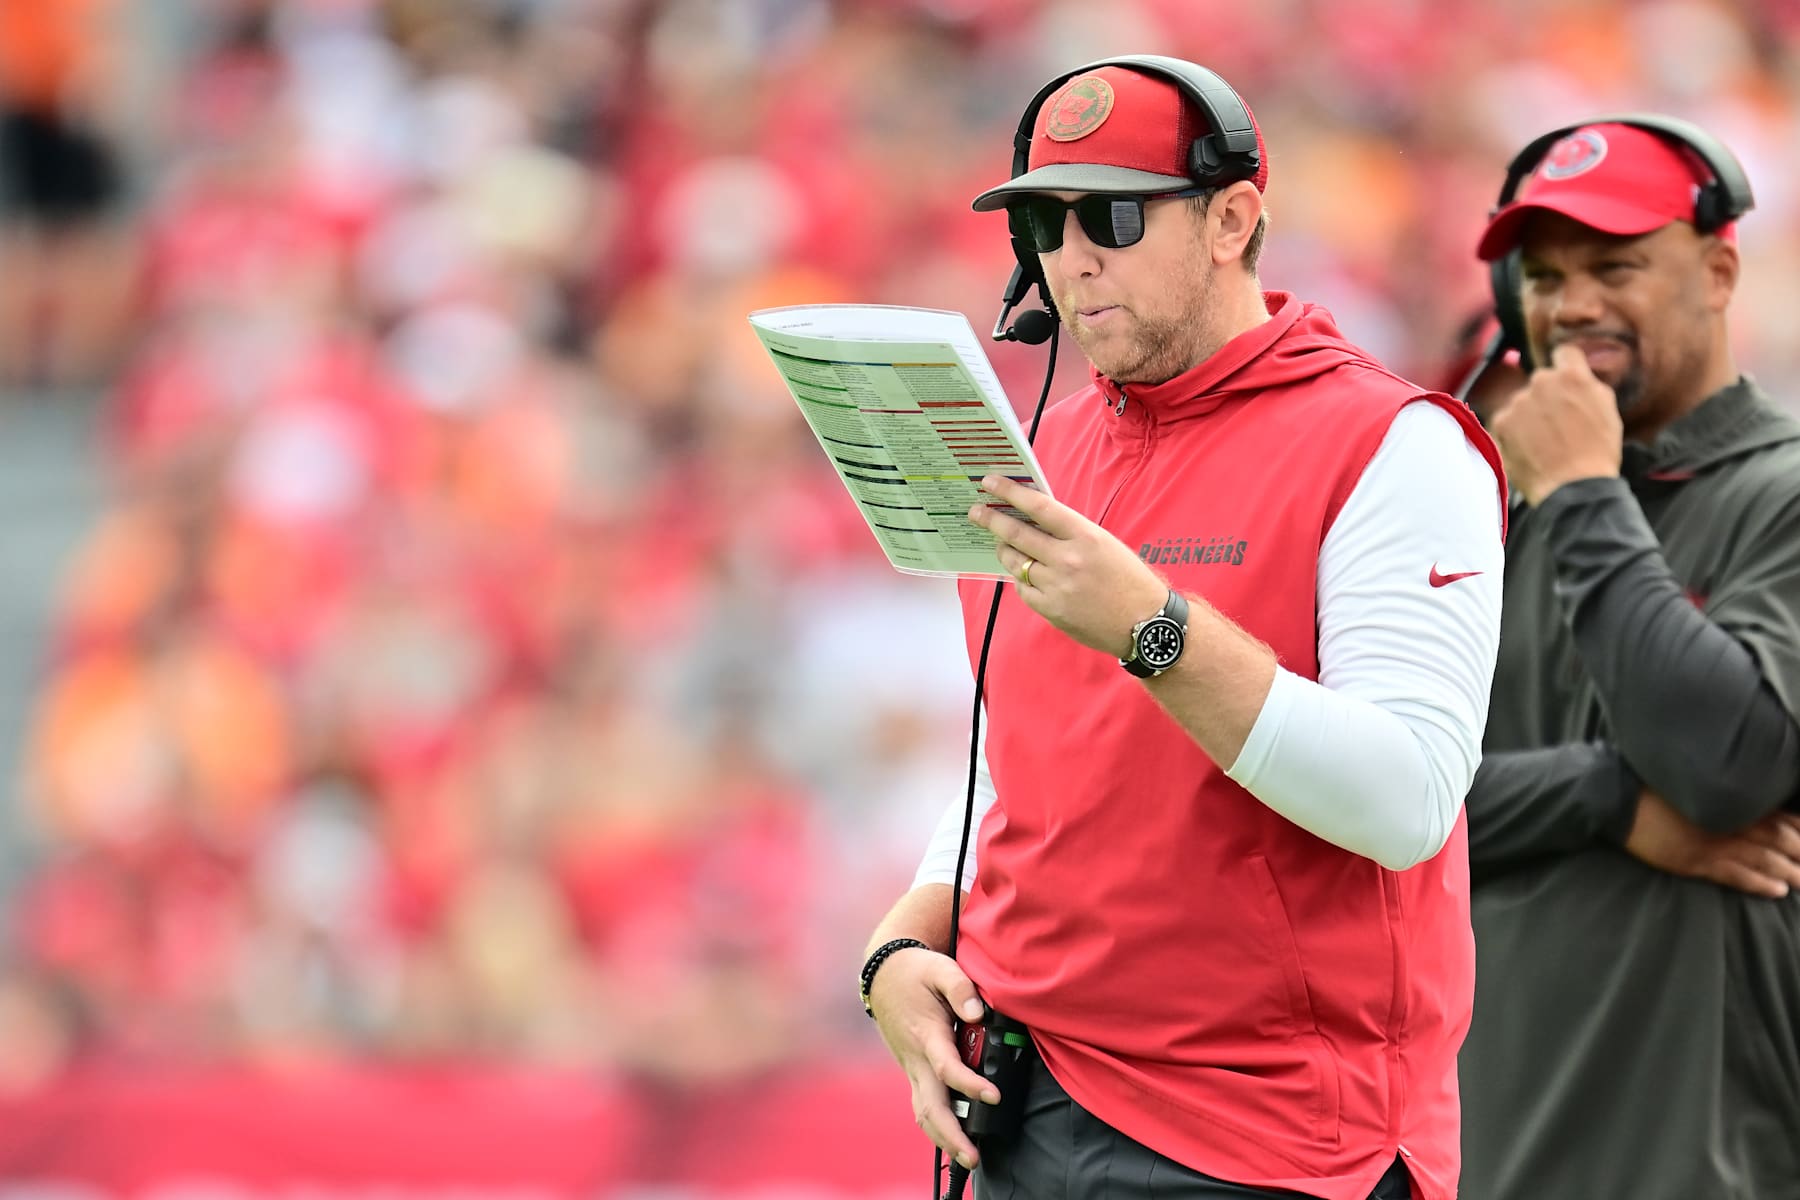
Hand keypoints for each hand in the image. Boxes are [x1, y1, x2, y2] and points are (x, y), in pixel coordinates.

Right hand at [866, 946, 995, 1169]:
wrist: (884, 975)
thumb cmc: (916, 972)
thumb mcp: (940, 968)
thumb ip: (961, 988)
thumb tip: (978, 1013)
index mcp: (926, 1034)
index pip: (948, 1068)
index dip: (970, 1084)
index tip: (994, 1095)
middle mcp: (917, 1058)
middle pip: (931, 1106)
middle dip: (952, 1135)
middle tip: (975, 1155)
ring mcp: (913, 1068)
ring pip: (924, 1112)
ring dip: (943, 1138)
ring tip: (967, 1156)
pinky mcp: (914, 1071)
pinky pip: (923, 1104)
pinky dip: (937, 1125)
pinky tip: (954, 1137)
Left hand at [970, 475, 1166, 657]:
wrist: (1145, 622)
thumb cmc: (1128, 579)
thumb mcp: (1104, 543)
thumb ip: (1070, 532)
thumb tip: (1034, 518)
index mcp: (1085, 536)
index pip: (1039, 507)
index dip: (1010, 492)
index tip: (990, 483)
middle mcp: (1068, 559)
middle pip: (1016, 533)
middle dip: (991, 520)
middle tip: (976, 512)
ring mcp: (1057, 586)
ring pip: (1014, 562)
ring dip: (1003, 549)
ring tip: (1000, 542)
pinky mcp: (1051, 609)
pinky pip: (1022, 588)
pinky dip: (1020, 578)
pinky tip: (1023, 573)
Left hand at [1486, 344, 1622, 505]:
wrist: (1573, 485)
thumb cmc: (1597, 452)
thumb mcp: (1607, 409)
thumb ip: (1588, 384)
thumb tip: (1578, 375)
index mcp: (1572, 376)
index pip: (1564, 353)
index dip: (1567, 366)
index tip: (1566, 380)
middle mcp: (1541, 382)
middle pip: (1541, 381)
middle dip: (1548, 397)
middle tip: (1559, 424)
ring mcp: (1518, 402)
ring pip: (1523, 402)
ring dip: (1530, 416)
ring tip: (1545, 443)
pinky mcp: (1501, 422)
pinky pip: (1507, 420)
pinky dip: (1515, 432)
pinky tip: (1529, 448)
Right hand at [1624, 790, 1799, 897]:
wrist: (1618, 801)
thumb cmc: (1652, 787)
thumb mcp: (1690, 781)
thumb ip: (1717, 790)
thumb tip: (1741, 795)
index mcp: (1726, 799)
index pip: (1774, 813)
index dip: (1798, 826)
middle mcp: (1726, 820)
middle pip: (1777, 837)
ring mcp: (1713, 842)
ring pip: (1764, 859)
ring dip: (1790, 871)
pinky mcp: (1697, 861)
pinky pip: (1737, 875)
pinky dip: (1760, 883)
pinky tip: (1778, 891)